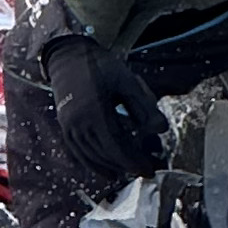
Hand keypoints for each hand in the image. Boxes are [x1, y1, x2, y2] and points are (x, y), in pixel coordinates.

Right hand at [49, 36, 172, 196]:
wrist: (68, 57)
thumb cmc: (99, 66)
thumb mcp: (126, 80)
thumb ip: (145, 106)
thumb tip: (162, 129)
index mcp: (95, 110)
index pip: (116, 145)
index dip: (134, 161)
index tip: (149, 170)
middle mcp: (79, 123)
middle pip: (106, 154)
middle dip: (128, 165)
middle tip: (147, 170)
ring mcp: (69, 127)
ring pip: (93, 157)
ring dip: (113, 166)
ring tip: (131, 170)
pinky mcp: (65, 128)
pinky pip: (80, 154)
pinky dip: (95, 165)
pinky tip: (108, 171)